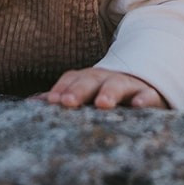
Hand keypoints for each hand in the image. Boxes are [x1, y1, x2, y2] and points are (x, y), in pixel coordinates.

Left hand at [33, 67, 167, 109]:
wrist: (146, 85)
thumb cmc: (108, 94)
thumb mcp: (87, 94)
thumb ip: (63, 97)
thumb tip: (32, 103)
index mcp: (90, 78)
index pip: (73, 78)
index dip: (62, 87)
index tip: (50, 101)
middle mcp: (107, 78)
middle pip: (92, 80)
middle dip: (79, 90)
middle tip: (67, 103)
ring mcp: (129, 85)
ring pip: (118, 85)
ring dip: (109, 92)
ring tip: (102, 104)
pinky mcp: (151, 95)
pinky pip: (149, 95)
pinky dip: (144, 99)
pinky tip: (139, 106)